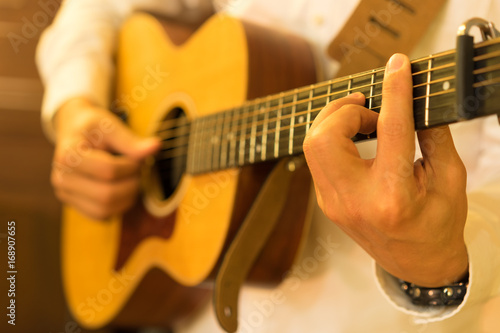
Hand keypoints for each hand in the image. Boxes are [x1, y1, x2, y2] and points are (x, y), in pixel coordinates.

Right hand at [51, 97, 159, 219]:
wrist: (75, 130)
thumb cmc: (94, 127)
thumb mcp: (110, 126)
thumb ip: (131, 140)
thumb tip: (156, 146)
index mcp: (68, 156)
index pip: (108, 171)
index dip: (131, 166)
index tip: (138, 157)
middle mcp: (61, 178)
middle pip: (107, 195)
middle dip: (131, 184)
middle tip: (138, 170)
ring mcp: (65, 194)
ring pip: (105, 210)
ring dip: (127, 197)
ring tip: (131, 179)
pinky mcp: (73, 205)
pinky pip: (102, 216)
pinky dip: (118, 206)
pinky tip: (122, 188)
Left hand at [303, 54, 468, 286]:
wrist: (417, 265)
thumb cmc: (438, 224)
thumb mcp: (449, 179)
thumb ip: (433, 135)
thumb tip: (415, 97)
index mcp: (393, 196)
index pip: (389, 130)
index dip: (394, 91)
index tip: (398, 65)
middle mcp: (354, 201)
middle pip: (325, 137)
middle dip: (345, 110)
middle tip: (372, 108)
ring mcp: (333, 204)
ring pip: (313, 145)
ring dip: (335, 121)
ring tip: (366, 121)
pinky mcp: (326, 202)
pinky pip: (317, 158)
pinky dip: (333, 137)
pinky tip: (356, 137)